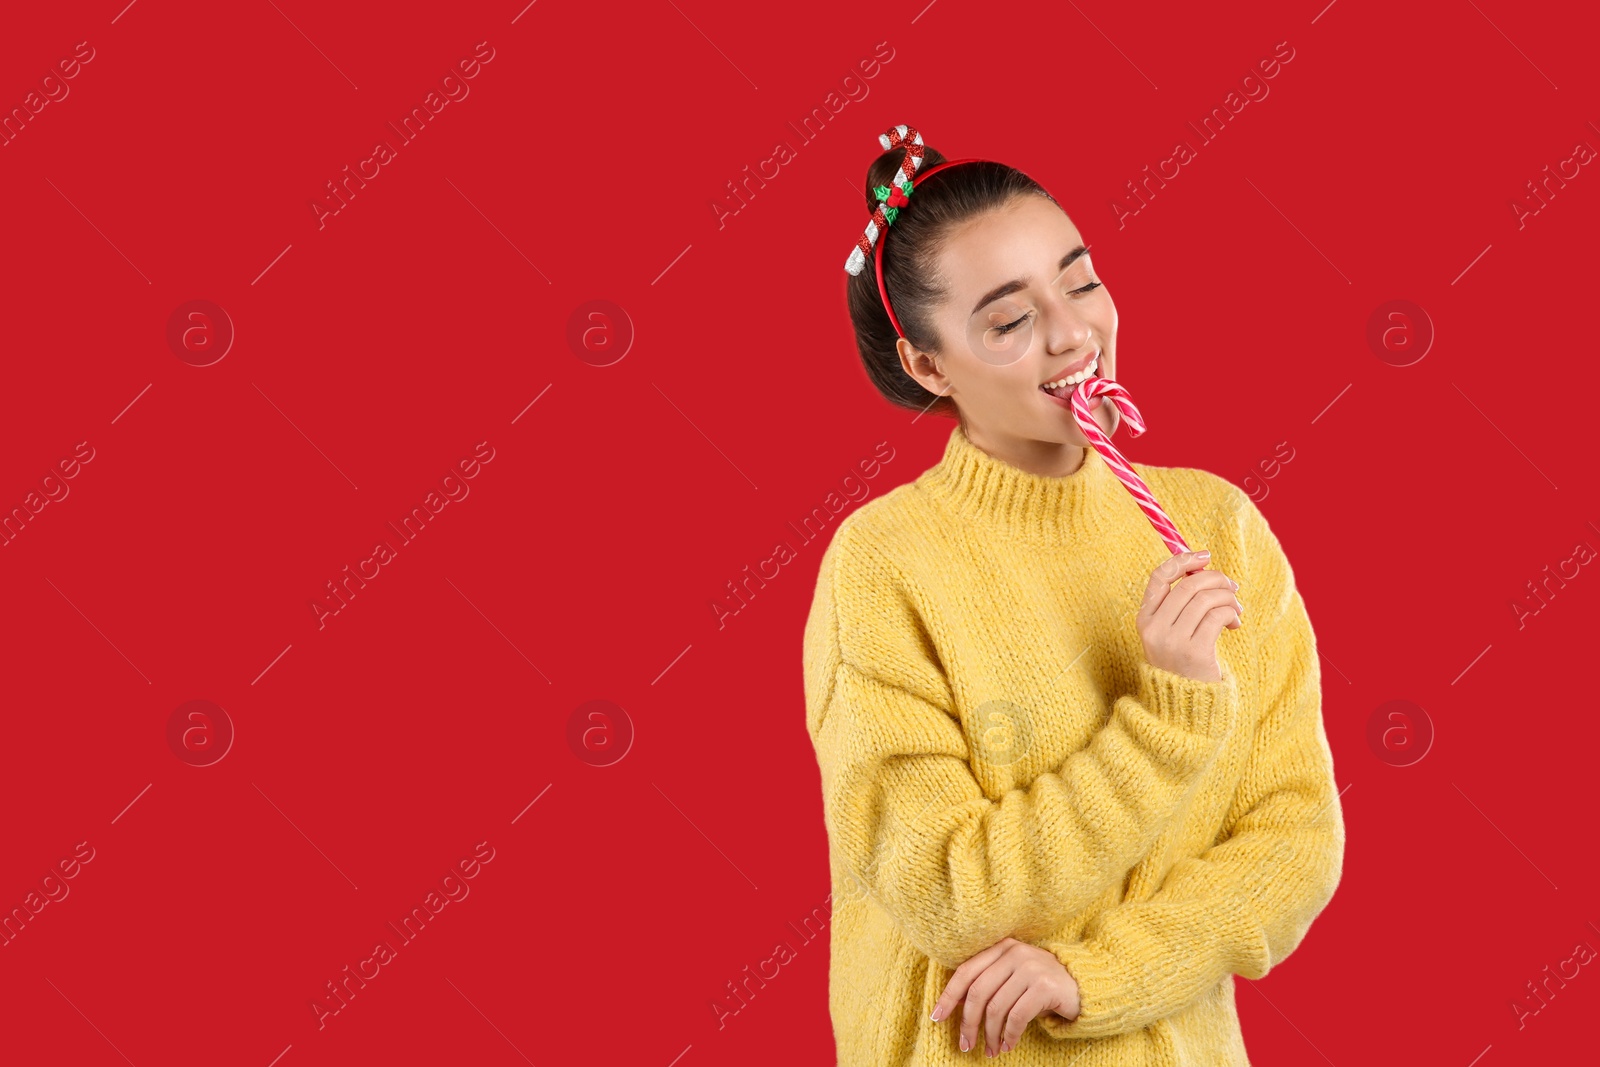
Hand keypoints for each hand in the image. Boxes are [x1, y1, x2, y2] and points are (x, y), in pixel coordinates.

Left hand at [930, 937, 1079, 1055]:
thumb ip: (988, 982)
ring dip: (990, 1035)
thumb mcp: (1012, 976)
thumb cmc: (1040, 983)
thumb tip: (955, 1004)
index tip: (937, 1017)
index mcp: (1001, 947)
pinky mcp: (1045, 986)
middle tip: (966, 1045)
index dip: (949, 996)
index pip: (966, 971)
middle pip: (978, 993)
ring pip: (996, 1008)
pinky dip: (1009, 1036)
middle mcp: (1014, 953)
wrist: (1083, 983)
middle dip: (968, 1023)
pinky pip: (1017, 1017)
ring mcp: (1030, 968)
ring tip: (990, 1050)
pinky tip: (1008, 1045)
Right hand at [1136, 549, 1242, 682]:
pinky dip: (1231, 613)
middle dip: (1216, 579)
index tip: (1205, 555)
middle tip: (1232, 588)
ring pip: (1206, 598)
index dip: (1182, 560)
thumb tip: (1202, 566)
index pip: (1159, 577)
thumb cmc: (1183, 662)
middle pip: (1189, 585)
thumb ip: (1181, 603)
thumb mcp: (1172, 632)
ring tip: (1235, 610)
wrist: (1186, 706)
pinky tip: (1234, 623)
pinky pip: (1217, 615)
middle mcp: (1154, 628)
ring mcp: (1173, 641)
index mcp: (1145, 619)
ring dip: (1228, 598)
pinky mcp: (1195, 651)